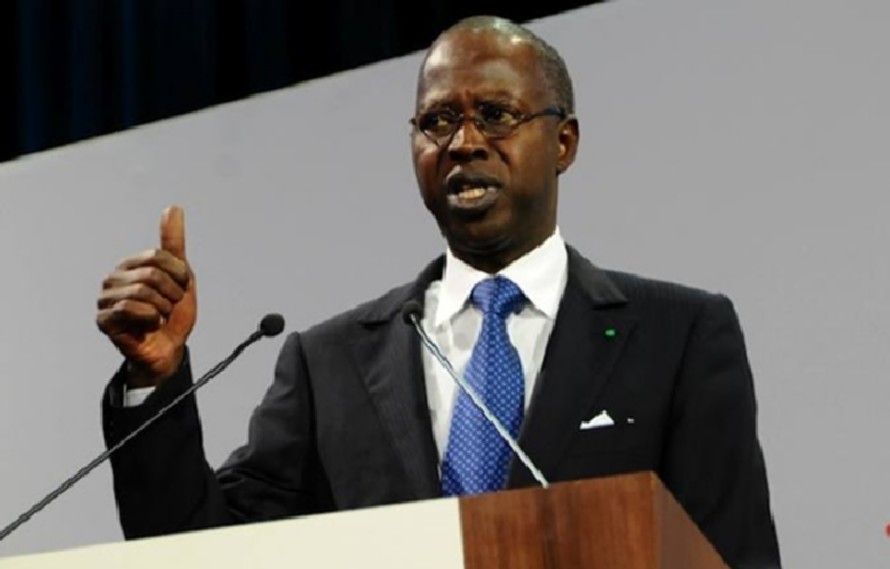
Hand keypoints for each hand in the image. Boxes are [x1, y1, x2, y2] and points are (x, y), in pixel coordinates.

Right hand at [96, 206, 196, 387]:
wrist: (171, 348)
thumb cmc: (174, 313)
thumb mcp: (181, 275)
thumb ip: (174, 242)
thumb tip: (174, 208)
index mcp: (131, 264)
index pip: (158, 256)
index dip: (178, 274)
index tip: (182, 288)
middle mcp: (114, 278)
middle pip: (151, 274)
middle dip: (171, 294)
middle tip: (170, 307)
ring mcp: (106, 299)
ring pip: (142, 292)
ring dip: (162, 308)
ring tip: (160, 317)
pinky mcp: (103, 320)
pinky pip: (128, 309)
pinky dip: (149, 318)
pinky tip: (150, 325)